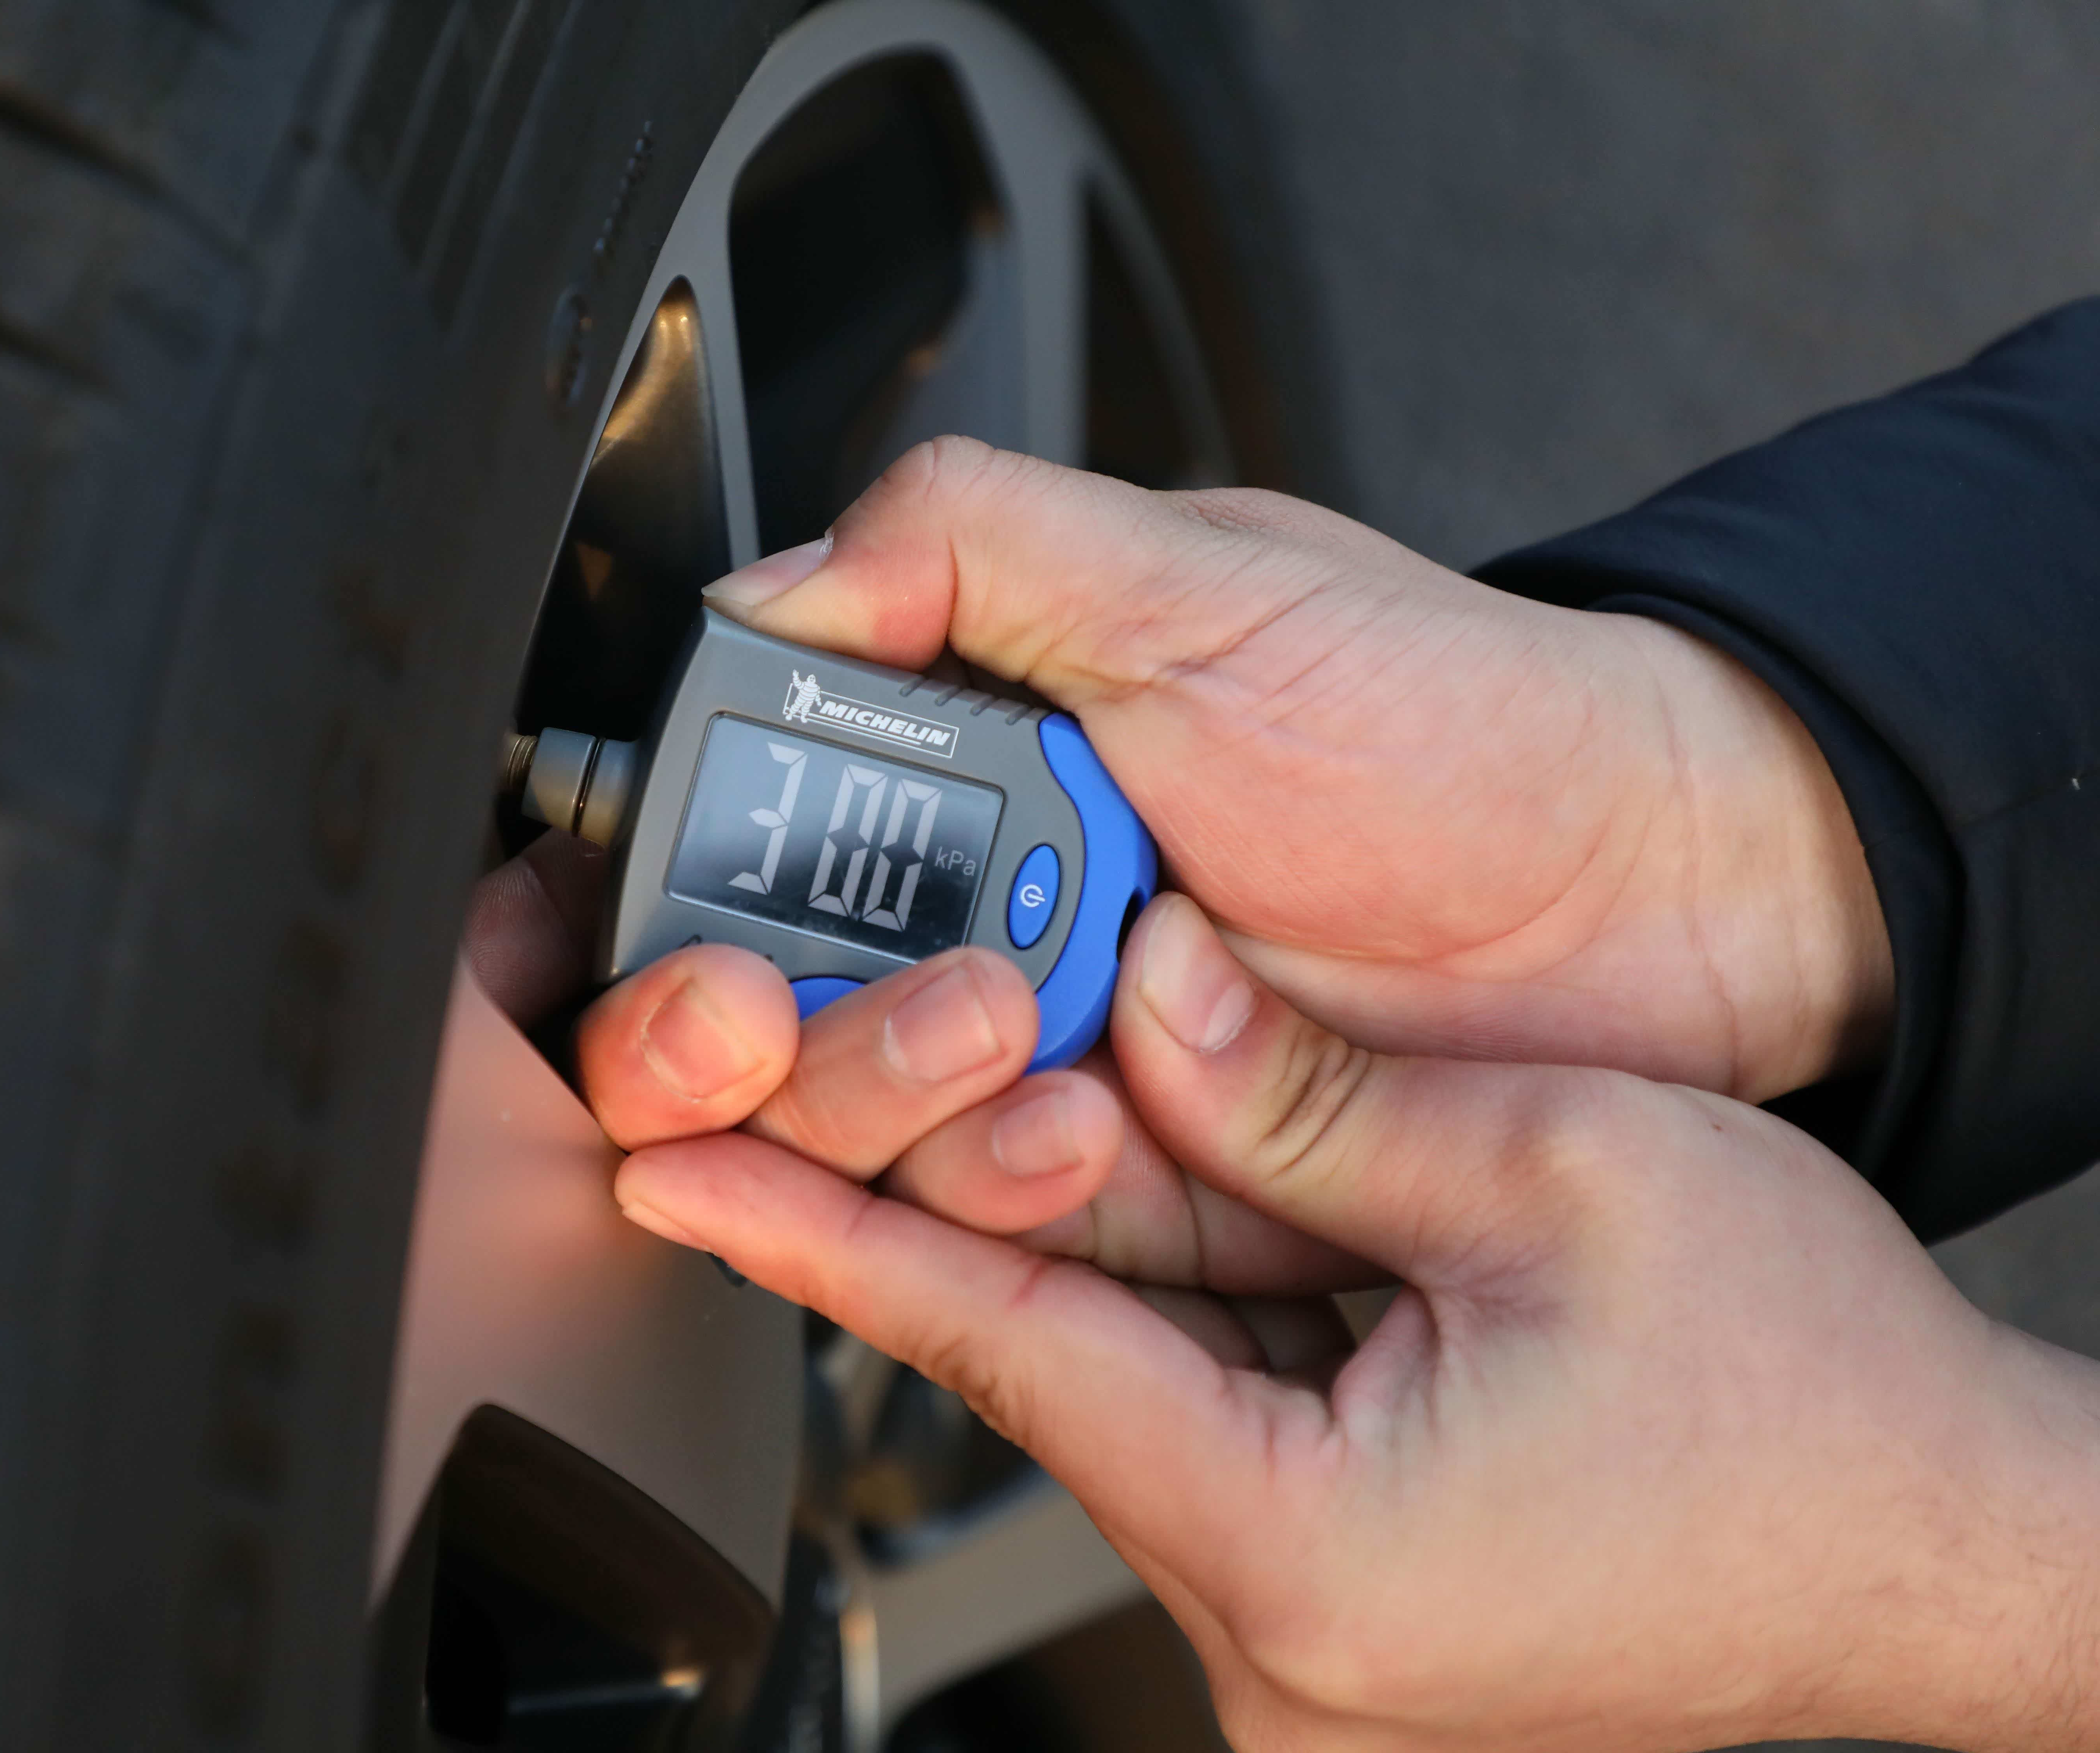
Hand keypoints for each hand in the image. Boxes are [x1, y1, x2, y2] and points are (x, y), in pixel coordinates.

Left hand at [612, 894, 2099, 1751]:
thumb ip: (1318, 1095)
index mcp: (1310, 1547)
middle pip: (1057, 1368)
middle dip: (962, 1199)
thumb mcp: (1564, 1177)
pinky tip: (1169, 1185)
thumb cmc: (1813, 1403)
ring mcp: (1308, 1628)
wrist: (1955, 1543)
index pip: (1004, 1348)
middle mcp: (1279, 1627)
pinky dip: (1181, 1297)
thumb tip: (1160, 987)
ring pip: (1133, 1383)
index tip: (681, 1166)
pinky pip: (1211, 1416)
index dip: (829, 1232)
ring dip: (1087, 1237)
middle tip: (825, 1065)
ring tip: (1029, 1082)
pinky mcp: (1348, 1596)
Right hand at [699, 440, 1891, 1101]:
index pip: (745, 849)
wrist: (1659, 896)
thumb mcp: (1203, 579)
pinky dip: (1009, 1206)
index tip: (703, 946)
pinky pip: (1015, 1228)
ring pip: (877, 1140)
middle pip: (780, 1023)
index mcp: (970, 759)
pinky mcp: (1146, 1178)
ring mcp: (1063, 1053)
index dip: (681, 912)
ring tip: (1033, 1067)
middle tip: (862, 1009)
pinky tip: (1077, 1148)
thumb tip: (766, 587)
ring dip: (908, 1116)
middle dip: (785, 1041)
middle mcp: (990, 912)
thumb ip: (969, 545)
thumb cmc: (1456, 721)